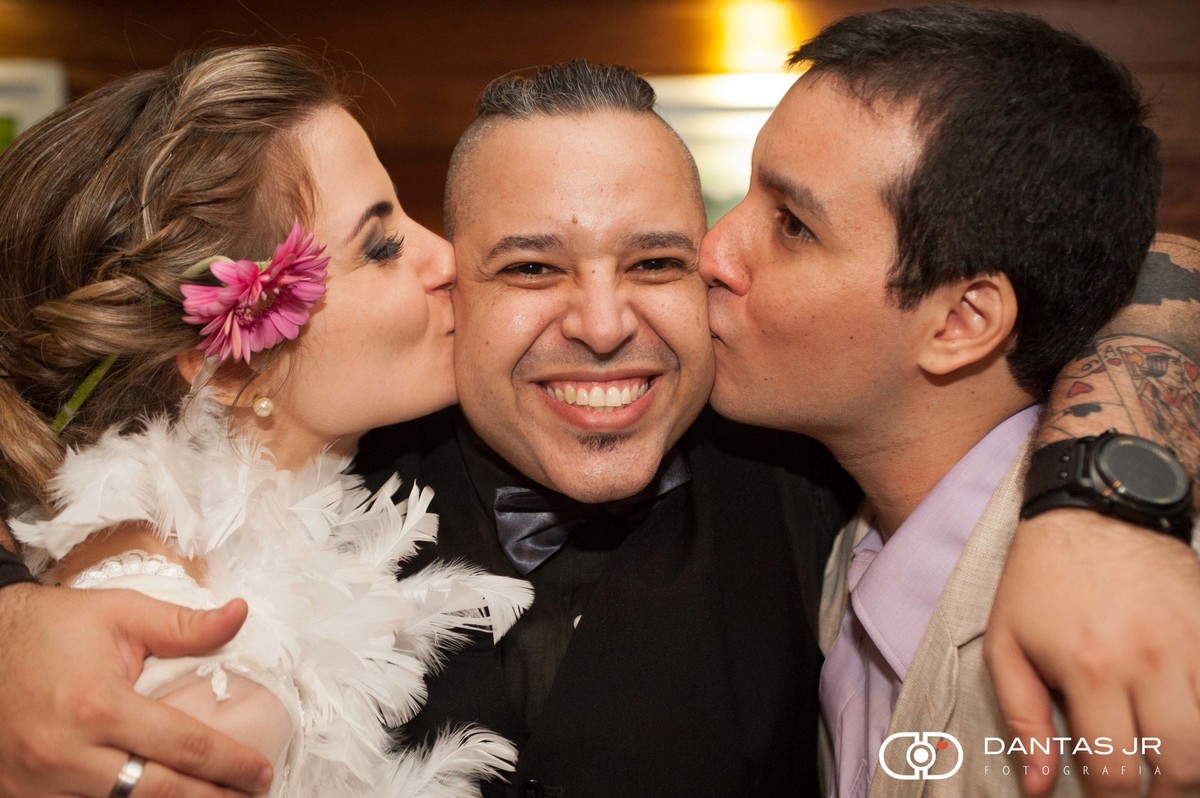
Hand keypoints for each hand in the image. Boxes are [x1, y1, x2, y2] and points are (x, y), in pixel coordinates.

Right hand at [0, 583, 272, 796]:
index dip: (228, 763)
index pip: (183, 746)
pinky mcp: (20, 796)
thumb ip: (184, 625)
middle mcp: (67, 754)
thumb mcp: (121, 614)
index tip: (260, 771)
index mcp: (99, 707)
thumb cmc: (52, 628)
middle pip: (156, 795)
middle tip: (249, 795)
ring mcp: (39, 784)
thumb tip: (240, 615)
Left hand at [986, 510, 1199, 797]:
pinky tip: (1191, 727)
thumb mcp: (1006, 643)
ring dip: (1195, 765)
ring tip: (1173, 770)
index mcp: (1090, 668)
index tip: (1105, 796)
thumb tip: (1037, 785)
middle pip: (1182, 766)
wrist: (1094, 508)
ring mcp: (1189, 644)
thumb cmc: (1040, 579)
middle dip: (1166, 794)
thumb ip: (1022, 718)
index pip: (1116, 770)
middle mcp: (1148, 661)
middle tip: (1147, 790)